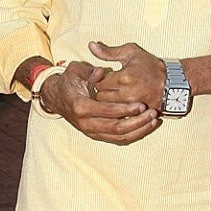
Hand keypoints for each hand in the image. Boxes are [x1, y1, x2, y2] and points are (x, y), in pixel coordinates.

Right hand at [41, 60, 159, 145]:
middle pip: (116, 128)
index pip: (108, 112)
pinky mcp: (96, 135)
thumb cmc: (68, 81)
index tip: (141, 104)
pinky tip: (146, 127)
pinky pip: (117, 139)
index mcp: (81, 107)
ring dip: (138, 130)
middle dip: (137, 122)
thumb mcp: (76, 71)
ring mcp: (91, 131)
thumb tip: (101, 72)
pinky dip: (133, 135)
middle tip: (152, 113)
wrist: (56, 96)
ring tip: (154, 121)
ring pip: (119, 137)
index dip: (126, 110)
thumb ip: (90, 71)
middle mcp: (86, 123)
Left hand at [88, 41, 166, 109]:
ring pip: (109, 109)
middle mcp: (127, 94)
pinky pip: (120, 117)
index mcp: (124, 77)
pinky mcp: (138, 116)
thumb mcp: (130, 53)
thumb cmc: (151, 66)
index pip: (98, 83)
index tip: (106, 77)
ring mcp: (133, 107)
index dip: (100, 80)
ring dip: (109, 103)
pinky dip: (119, 112)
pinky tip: (122, 104)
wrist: (173, 82)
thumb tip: (91, 46)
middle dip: (102, 92)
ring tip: (116, 95)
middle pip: (101, 98)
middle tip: (110, 87)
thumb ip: (108, 52)